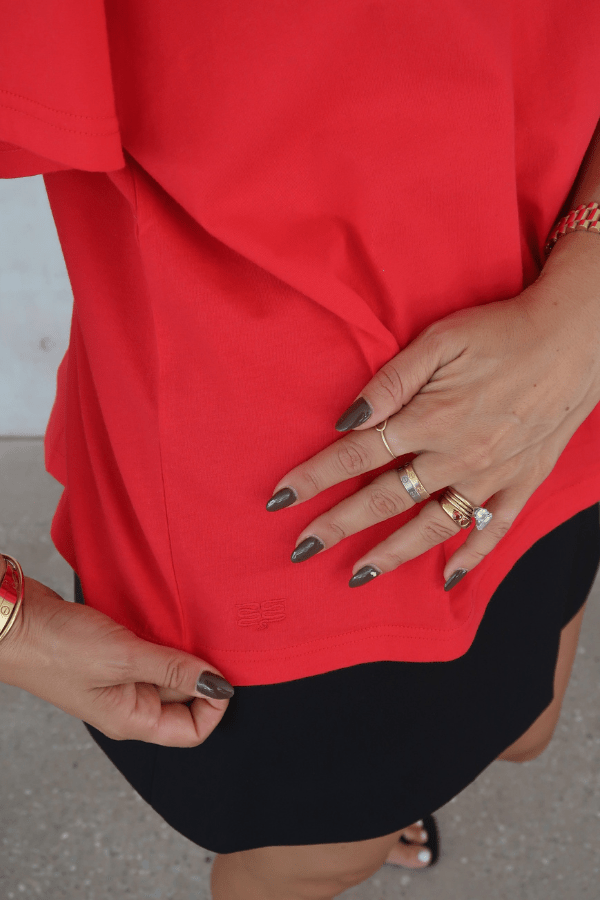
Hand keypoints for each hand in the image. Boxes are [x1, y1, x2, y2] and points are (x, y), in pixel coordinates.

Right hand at [0, 557, 233, 745]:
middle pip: (184, 698)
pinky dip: (163, 636)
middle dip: (199, 671)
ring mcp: (120, 679)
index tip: (222, 672)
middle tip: (207, 640)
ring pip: (168, 670)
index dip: (214, 706)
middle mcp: (130, 704)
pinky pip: (151, 650)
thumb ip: (173, 669)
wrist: (13, 620)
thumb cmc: (55, 648)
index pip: (191, 731)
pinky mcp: (113, 654)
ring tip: (184, 626)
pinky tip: (165, 617)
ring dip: (182, 649)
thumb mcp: (123, 658)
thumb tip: (219, 685)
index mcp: (132, 719)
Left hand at [267, 234, 599, 587]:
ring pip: (433, 527)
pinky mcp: (523, 483)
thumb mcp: (439, 341)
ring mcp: (492, 476)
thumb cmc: (502, 332)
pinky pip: (493, 531)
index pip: (356, 455)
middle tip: (301, 550)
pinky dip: (470, 558)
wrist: (575, 338)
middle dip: (337, 526)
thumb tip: (347, 419)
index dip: (314, 477)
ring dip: (393, 554)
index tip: (280, 499)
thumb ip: (390, 382)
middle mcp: (458, 456)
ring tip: (360, 574)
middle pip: (385, 500)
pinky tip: (447, 579)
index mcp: (430, 418)